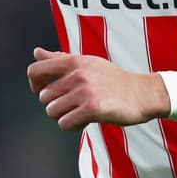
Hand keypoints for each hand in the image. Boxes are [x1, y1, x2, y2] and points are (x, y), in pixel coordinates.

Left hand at [26, 47, 170, 130]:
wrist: (142, 94)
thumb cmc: (112, 79)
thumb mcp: (87, 63)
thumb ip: (59, 59)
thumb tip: (36, 52)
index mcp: (73, 62)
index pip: (34, 70)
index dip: (35, 84)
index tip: (46, 91)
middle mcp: (76, 74)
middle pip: (43, 97)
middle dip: (55, 104)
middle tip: (73, 104)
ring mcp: (84, 91)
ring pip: (52, 112)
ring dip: (65, 116)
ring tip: (81, 111)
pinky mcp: (92, 108)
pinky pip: (65, 123)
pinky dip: (73, 125)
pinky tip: (86, 120)